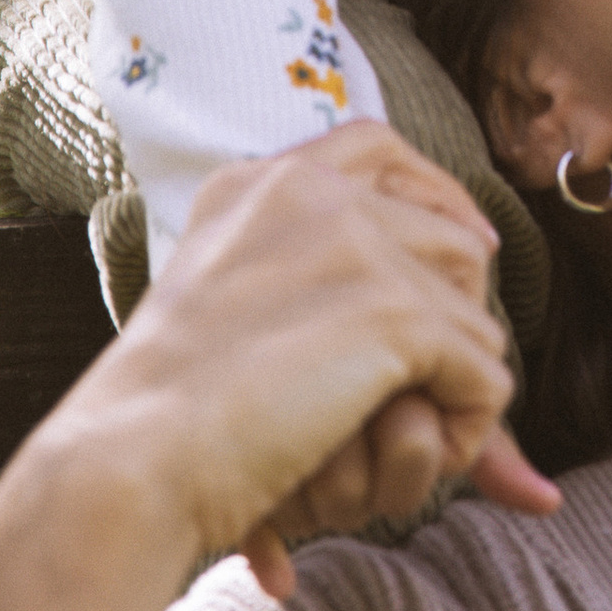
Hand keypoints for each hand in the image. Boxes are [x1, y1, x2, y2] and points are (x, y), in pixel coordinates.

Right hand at [73, 123, 556, 598]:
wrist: (127, 464)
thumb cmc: (161, 423)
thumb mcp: (230, 324)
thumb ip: (308, 297)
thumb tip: (429, 304)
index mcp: (256, 186)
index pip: (375, 146)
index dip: (434, 193)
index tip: (465, 244)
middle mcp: (310, 193)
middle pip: (449, 234)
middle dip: (453, 315)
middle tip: (426, 387)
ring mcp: (355, 245)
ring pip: (474, 310)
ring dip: (454, 383)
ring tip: (400, 440)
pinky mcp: (391, 312)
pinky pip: (484, 374)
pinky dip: (466, 430)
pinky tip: (412, 459)